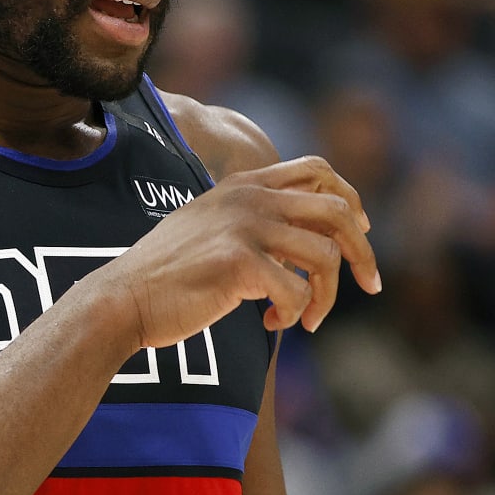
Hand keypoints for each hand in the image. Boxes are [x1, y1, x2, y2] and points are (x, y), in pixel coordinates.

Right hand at [92, 156, 381, 347]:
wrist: (125, 299)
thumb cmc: (169, 275)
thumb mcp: (213, 227)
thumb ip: (255, 220)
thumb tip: (311, 240)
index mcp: (244, 184)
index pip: (318, 170)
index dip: (350, 200)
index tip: (362, 233)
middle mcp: (249, 197)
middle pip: (338, 211)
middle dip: (363, 252)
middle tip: (370, 285)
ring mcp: (244, 227)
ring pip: (325, 257)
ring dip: (325, 297)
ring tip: (306, 320)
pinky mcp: (240, 262)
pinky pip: (297, 292)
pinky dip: (294, 314)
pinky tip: (269, 323)